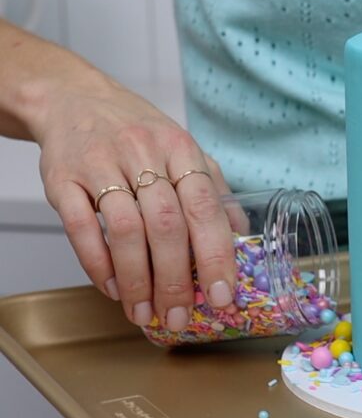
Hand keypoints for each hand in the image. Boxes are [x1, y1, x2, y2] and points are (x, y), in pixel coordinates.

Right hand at [32, 71, 237, 328]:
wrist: (74, 100)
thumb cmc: (138, 133)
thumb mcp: (183, 152)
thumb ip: (214, 192)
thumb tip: (242, 239)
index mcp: (181, 149)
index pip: (205, 207)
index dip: (215, 256)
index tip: (221, 296)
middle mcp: (143, 153)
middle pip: (166, 225)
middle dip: (176, 280)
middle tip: (179, 317)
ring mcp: (100, 164)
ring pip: (125, 231)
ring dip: (137, 280)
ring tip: (145, 313)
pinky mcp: (62, 178)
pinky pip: (81, 227)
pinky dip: (98, 264)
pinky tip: (112, 288)